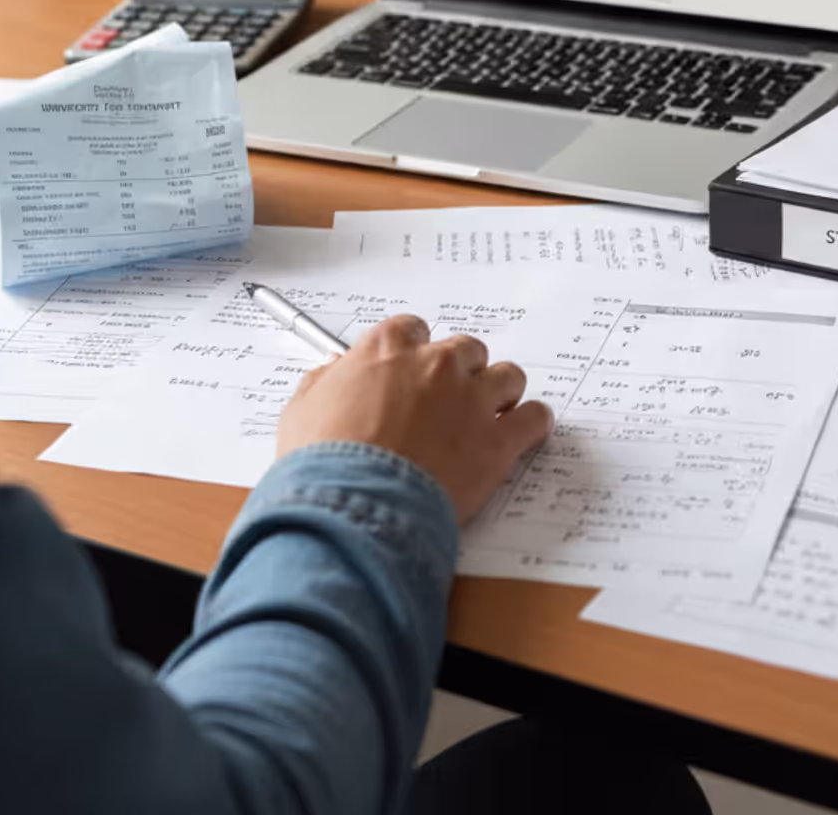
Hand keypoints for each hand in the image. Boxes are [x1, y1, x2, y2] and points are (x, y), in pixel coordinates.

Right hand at [277, 314, 552, 524]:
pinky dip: (532, 424)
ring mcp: (472, 400)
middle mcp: (436, 365)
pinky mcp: (498, 442)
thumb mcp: (302, 411)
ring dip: (498, 393)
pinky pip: (535, 418)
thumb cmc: (322, 464)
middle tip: (446, 404)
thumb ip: (326, 382)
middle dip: (459, 373)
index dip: (414, 353)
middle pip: (465, 350)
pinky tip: (521, 434)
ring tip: (486, 419)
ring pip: (507, 376)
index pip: (413, 329)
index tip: (412, 372)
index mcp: (388, 350)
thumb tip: (336, 374)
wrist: (352, 509)